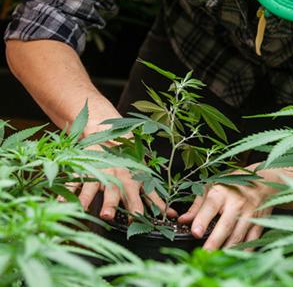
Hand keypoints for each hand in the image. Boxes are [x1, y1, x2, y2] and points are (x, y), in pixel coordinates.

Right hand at [61, 167, 177, 220]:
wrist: (107, 132)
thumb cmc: (128, 160)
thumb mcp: (143, 177)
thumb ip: (155, 198)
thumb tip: (172, 216)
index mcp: (133, 180)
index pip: (140, 197)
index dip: (142, 210)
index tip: (142, 222)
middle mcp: (117, 177)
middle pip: (115, 191)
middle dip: (112, 203)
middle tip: (108, 215)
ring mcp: (100, 171)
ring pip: (93, 185)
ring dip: (87, 198)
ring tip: (81, 209)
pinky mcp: (85, 167)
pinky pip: (74, 180)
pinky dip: (66, 190)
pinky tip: (58, 200)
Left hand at [178, 167, 279, 249]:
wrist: (261, 181)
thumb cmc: (231, 185)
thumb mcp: (211, 188)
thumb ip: (197, 206)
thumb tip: (182, 220)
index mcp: (221, 193)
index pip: (210, 206)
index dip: (202, 220)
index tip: (195, 233)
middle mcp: (236, 203)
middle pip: (225, 225)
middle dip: (215, 242)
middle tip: (204, 254)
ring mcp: (249, 214)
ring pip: (239, 236)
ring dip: (228, 250)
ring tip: (217, 260)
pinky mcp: (259, 223)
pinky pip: (252, 240)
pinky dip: (244, 252)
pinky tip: (235, 258)